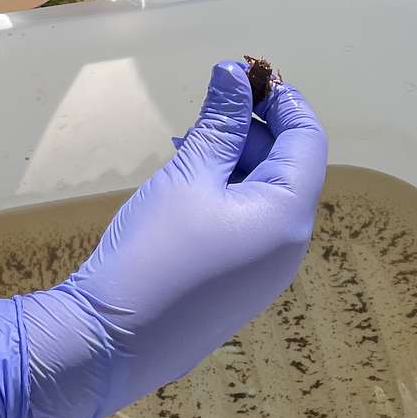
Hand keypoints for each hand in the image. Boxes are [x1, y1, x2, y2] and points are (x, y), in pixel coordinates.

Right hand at [0, 59, 326, 417]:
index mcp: (288, 214)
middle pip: (286, 164)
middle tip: (203, 109)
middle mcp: (287, 244)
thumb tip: (236, 72)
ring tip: (184, 145)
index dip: (283, 100)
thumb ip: (220, 121)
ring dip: (231, 158)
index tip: (246, 73)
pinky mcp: (236, 283)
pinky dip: (222, 191)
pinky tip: (182, 182)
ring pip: (262, 191)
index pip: (308, 139)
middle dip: (250, 129)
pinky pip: (245, 221)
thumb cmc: (155, 250)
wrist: (108, 345)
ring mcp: (263, 269)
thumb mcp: (188, 174)